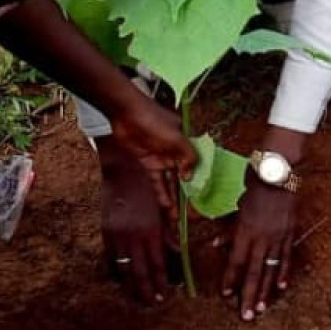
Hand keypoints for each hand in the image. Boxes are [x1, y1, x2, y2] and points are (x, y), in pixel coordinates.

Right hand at [98, 138, 171, 304]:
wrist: (122, 168)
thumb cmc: (148, 186)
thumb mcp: (163, 207)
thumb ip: (170, 230)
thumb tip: (178, 250)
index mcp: (151, 230)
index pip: (157, 264)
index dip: (161, 282)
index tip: (165, 295)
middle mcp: (133, 236)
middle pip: (139, 272)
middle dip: (146, 290)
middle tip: (152, 303)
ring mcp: (117, 235)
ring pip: (122, 269)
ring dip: (130, 286)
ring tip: (137, 297)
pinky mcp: (106, 231)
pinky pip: (110, 258)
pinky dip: (115, 272)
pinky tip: (121, 279)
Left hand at [108, 90, 195, 216]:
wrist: (126, 112)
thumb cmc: (154, 120)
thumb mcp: (176, 138)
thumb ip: (188, 157)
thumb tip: (189, 177)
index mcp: (187, 143)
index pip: (198, 166)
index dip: (201, 183)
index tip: (203, 199)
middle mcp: (177, 152)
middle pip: (184, 178)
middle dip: (187, 196)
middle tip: (190, 216)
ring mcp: (162, 158)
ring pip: (171, 182)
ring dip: (174, 198)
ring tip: (177, 217)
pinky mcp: (148, 162)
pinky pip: (157, 180)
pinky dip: (162, 192)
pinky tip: (167, 205)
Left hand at [220, 177, 297, 321]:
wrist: (278, 172)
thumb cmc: (254, 185)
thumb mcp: (237, 205)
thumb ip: (229, 227)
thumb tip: (216, 244)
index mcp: (245, 230)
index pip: (236, 260)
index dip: (231, 278)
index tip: (226, 294)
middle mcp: (262, 238)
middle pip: (253, 271)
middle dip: (248, 295)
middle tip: (246, 316)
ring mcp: (278, 237)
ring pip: (270, 269)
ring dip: (265, 290)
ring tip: (261, 308)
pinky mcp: (290, 233)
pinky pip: (287, 257)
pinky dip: (284, 272)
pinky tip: (281, 287)